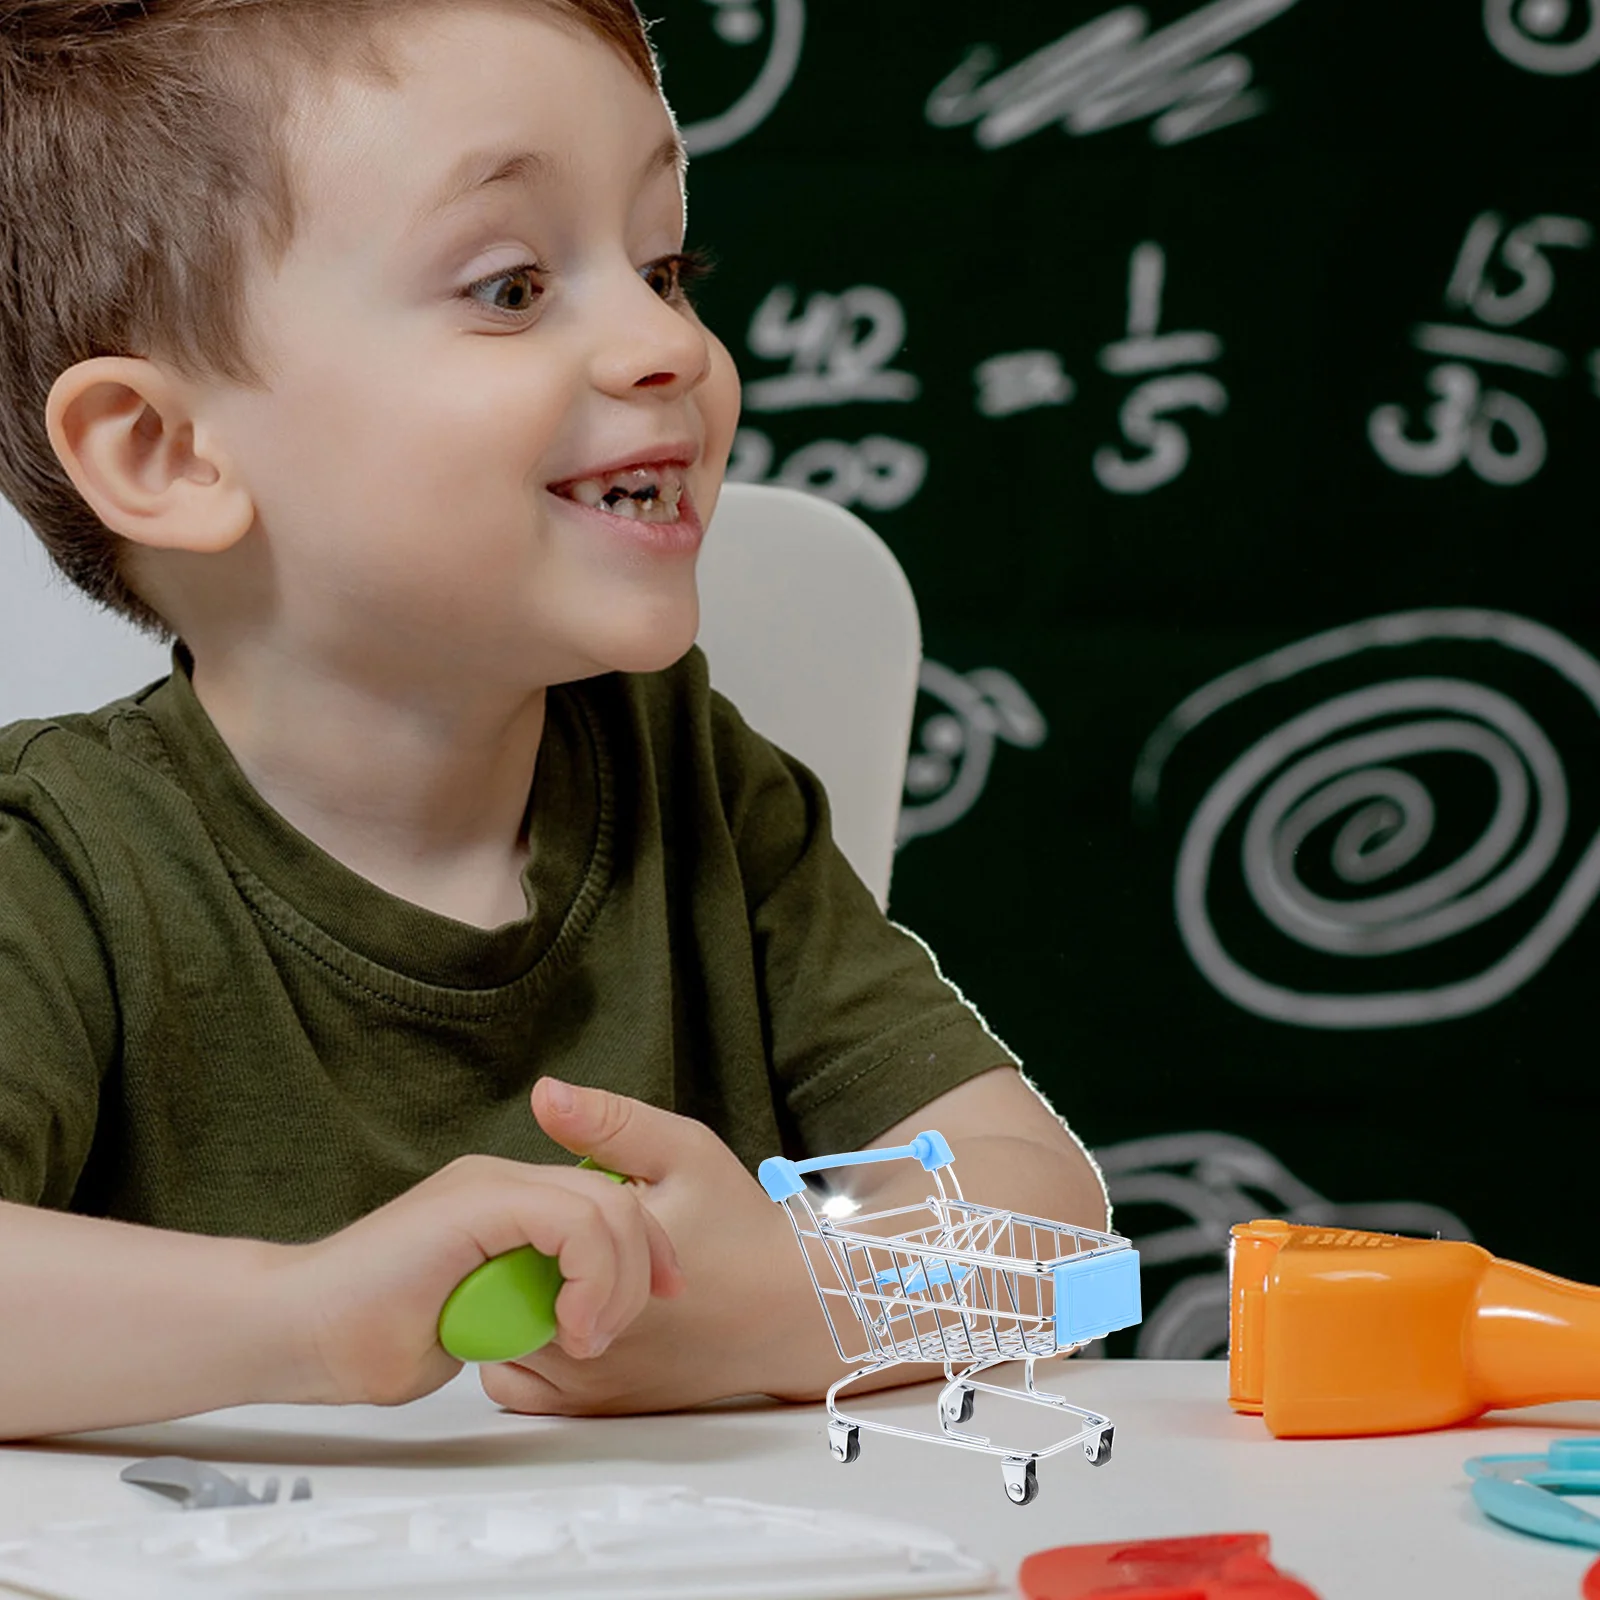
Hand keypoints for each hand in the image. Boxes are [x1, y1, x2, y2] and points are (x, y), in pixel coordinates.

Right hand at [281, 1153, 682, 1407]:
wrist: (292, 1330)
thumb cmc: (364, 1339)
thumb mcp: (474, 1322)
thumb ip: (520, 1305)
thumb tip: (557, 1321)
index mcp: (505, 1204)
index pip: (605, 1207)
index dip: (645, 1254)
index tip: (660, 1302)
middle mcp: (502, 1181)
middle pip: (618, 1201)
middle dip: (644, 1267)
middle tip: (615, 1333)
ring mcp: (489, 1185)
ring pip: (604, 1207)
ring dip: (615, 1280)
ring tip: (585, 1336)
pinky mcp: (477, 1201)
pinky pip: (569, 1220)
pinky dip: (588, 1274)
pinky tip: (569, 1324)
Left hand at [478, 1079, 837, 1414]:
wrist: (792, 1310)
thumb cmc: (741, 1228)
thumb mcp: (685, 1152)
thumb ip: (610, 1123)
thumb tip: (544, 1095)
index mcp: (598, 1262)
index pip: (507, 1241)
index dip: (517, 1218)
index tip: (548, 1205)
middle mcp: (585, 1331)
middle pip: (494, 1290)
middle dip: (512, 1260)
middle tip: (554, 1237)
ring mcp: (587, 1378)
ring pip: (499, 1340)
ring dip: (512, 1308)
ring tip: (556, 1274)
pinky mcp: (595, 1408)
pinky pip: (519, 1386)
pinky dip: (525, 1359)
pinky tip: (560, 1319)